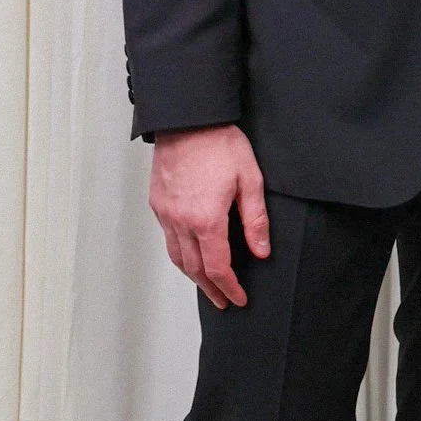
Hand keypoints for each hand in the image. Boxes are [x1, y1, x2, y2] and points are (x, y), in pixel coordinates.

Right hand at [150, 125, 269, 307]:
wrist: (187, 119)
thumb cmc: (219, 144)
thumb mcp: (250, 180)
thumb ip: (256, 220)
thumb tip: (262, 251)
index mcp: (206, 220)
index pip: (218, 268)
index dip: (230, 288)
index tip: (239, 299)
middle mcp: (181, 221)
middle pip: (194, 269)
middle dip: (211, 289)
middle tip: (223, 301)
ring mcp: (166, 213)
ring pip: (177, 256)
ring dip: (193, 275)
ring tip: (208, 285)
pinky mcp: (158, 202)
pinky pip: (168, 238)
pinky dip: (180, 253)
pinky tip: (191, 253)